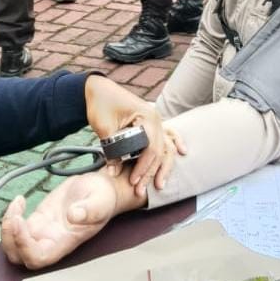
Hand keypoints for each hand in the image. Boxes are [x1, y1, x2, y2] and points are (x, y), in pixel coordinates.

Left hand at [0, 173, 128, 268]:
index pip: (37, 258)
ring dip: (7, 227)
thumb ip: (89, 209)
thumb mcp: (101, 200)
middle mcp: (51, 241)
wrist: (102, 188)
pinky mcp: (38, 218)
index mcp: (65, 242)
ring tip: (16, 204)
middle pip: (20, 256)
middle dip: (9, 239)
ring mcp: (43, 231)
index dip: (23, 245)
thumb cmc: (104, 198)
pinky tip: (19, 200)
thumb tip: (74, 215)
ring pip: (14, 244)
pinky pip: (17, 226)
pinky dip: (11, 215)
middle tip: (14, 214)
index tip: (20, 222)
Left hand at [84, 75, 186, 197]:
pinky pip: (167, 134)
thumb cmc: (100, 104)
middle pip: (159, 151)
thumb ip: (111, 151)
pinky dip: (175, 142)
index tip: (132, 182)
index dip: (143, 167)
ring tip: (159, 185)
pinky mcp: (150, 122)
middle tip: (140, 191)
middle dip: (150, 173)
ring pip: (164, 147)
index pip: (150, 148)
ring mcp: (154, 120)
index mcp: (146, 117)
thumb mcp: (104, 127)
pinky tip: (183, 152)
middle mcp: (155, 119)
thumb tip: (114, 173)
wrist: (96, 89)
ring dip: (162, 166)